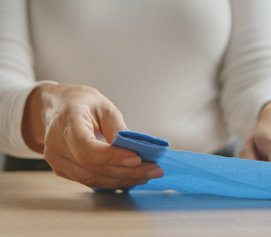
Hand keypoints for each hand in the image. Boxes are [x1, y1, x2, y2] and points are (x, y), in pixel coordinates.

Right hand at [22, 84, 162, 187]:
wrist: (56, 107)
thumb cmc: (81, 103)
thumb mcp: (103, 105)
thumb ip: (117, 128)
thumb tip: (135, 149)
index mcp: (67, 121)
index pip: (87, 147)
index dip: (112, 157)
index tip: (137, 159)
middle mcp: (56, 144)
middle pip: (93, 167)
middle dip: (127, 172)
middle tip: (154, 170)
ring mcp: (56, 159)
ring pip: (92, 179)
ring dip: (122, 180)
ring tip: (146, 174)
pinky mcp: (62, 170)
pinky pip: (89, 180)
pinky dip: (112, 180)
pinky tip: (130, 176)